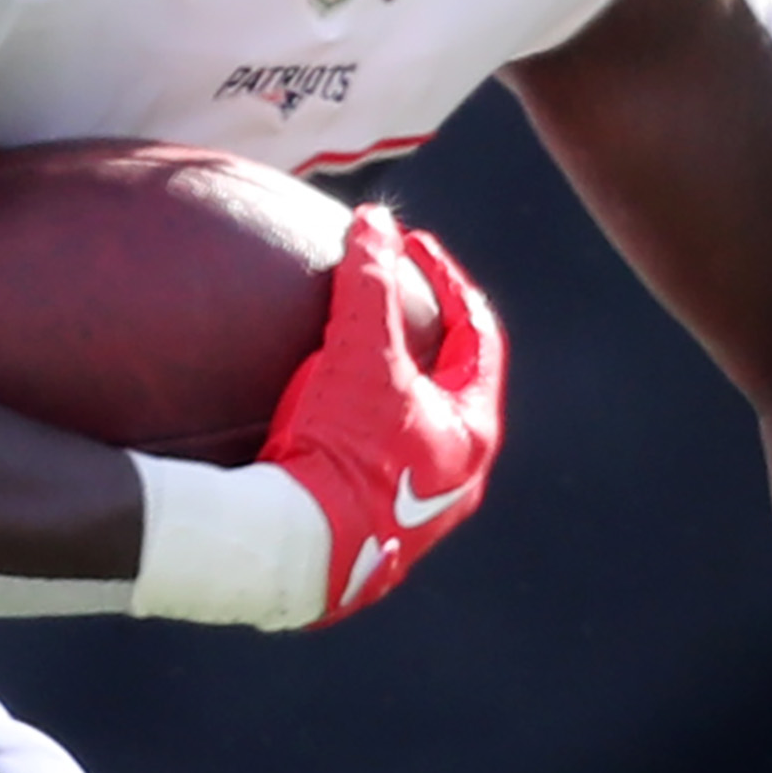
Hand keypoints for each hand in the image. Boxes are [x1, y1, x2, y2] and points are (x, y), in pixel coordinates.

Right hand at [260, 210, 502, 623]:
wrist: (294, 553)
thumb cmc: (340, 451)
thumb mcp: (358, 354)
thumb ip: (368, 283)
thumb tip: (376, 219)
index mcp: (472, 433)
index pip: (477, 337)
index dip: (448, 283)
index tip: (413, 248)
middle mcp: (457, 482)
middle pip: (451, 394)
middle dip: (422, 347)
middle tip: (389, 311)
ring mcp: (414, 522)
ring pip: (411, 444)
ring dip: (386, 403)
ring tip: (346, 374)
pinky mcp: (367, 549)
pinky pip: (366, 482)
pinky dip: (351, 449)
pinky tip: (310, 440)